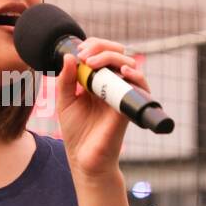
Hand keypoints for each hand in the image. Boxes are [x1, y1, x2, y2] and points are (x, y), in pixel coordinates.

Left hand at [56, 38, 152, 180]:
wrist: (84, 159)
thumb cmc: (76, 132)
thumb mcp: (65, 101)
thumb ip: (65, 80)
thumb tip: (68, 57)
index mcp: (98, 82)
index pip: (103, 54)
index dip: (94, 46)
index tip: (79, 52)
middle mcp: (113, 86)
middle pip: (118, 55)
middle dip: (102, 47)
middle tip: (85, 55)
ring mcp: (122, 95)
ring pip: (129, 66)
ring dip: (113, 58)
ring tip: (94, 62)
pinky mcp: (129, 107)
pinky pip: (140, 87)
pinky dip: (135, 75)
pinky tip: (122, 72)